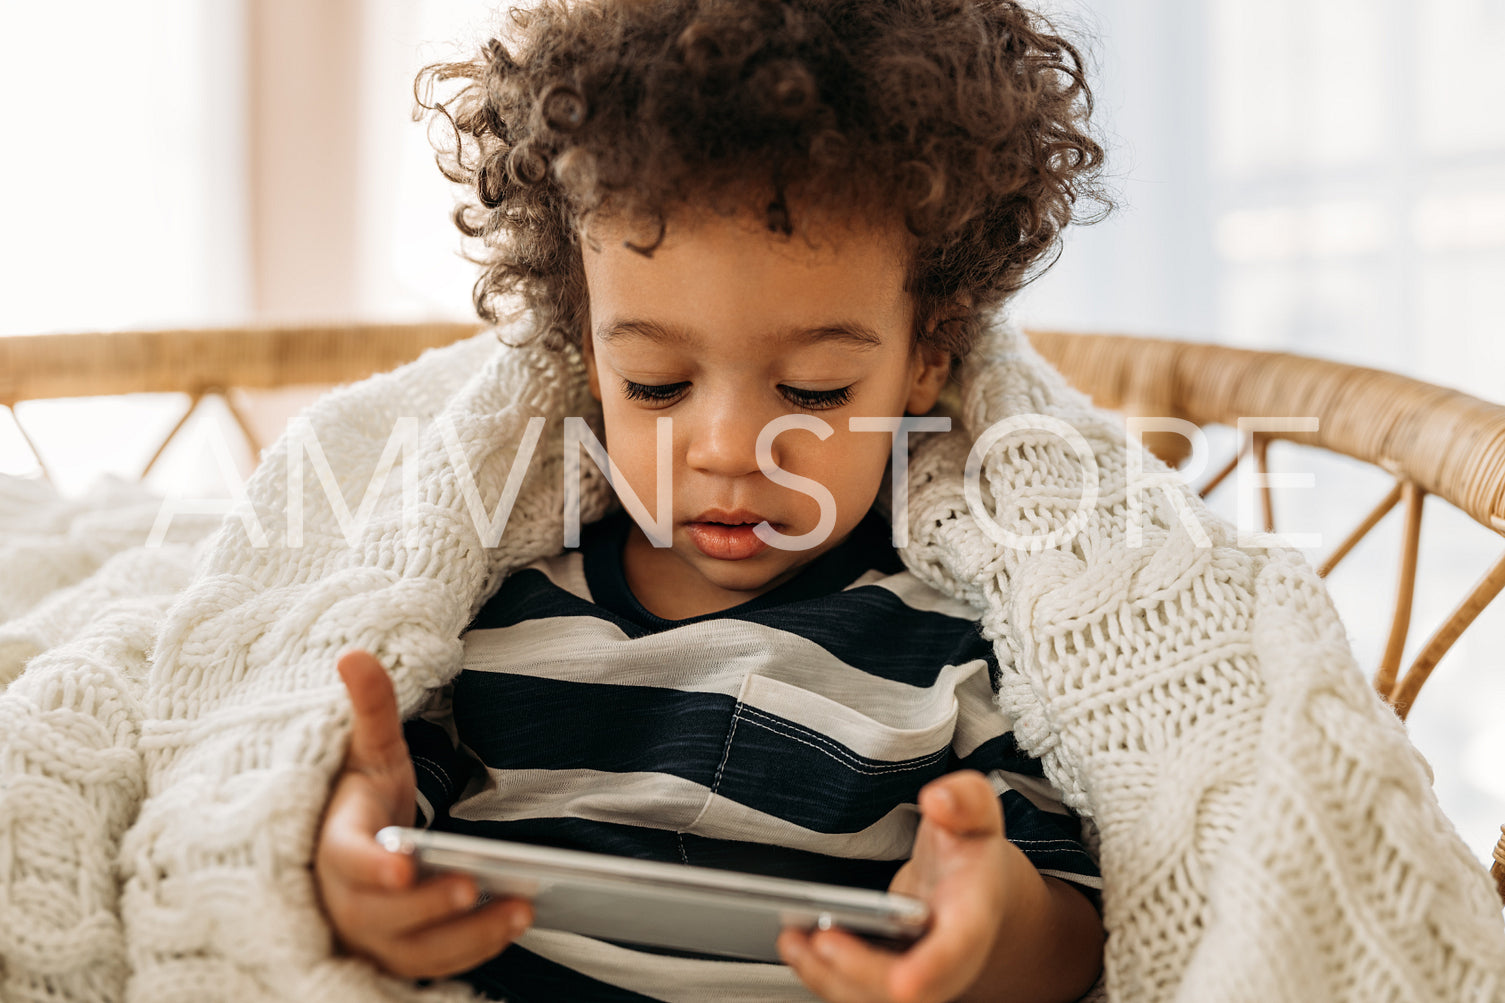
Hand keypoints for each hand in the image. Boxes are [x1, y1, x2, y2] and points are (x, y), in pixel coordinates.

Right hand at [313, 649, 533, 978]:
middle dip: (428, 907)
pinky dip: (472, 951)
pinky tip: (512, 924)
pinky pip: (433, 964)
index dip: (369, 866)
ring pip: (414, 950)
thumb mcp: (366, 751)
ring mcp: (369, 936)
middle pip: (383, 915)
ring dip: (466, 936)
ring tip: (519, 910)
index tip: (400, 864)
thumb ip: (369, 708)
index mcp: (332, 846)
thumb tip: (354, 653)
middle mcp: (344, 901)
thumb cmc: (360, 800)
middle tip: (472, 886)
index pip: (344, 861)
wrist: (345, 855)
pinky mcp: (396, 958)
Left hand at [777, 770, 1012, 1002]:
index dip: (931, 970)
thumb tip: (938, 800)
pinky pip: (856, 990)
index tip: (902, 983)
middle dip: (859, 972)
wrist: (971, 885)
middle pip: (908, 989)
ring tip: (791, 941)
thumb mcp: (975, 813)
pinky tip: (797, 946)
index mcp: (972, 916)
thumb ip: (964, 800)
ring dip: (829, 977)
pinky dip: (823, 974)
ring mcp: (917, 973)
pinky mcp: (889, 975)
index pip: (957, 950)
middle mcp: (947, 959)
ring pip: (875, 997)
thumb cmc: (969, 851)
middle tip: (819, 939)